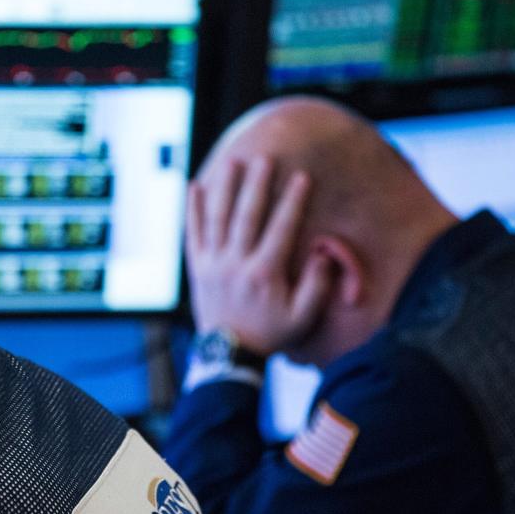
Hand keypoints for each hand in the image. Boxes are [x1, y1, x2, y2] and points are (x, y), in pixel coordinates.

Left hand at [186, 156, 331, 356]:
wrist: (229, 355)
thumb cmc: (271, 334)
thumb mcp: (302, 317)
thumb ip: (317, 286)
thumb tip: (322, 253)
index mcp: (264, 273)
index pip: (281, 228)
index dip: (293, 201)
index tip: (302, 177)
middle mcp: (236, 264)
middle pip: (247, 216)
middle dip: (257, 184)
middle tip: (265, 158)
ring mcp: (213, 264)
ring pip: (218, 219)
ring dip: (226, 188)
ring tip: (233, 162)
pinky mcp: (198, 268)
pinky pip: (192, 233)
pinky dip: (192, 210)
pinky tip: (195, 186)